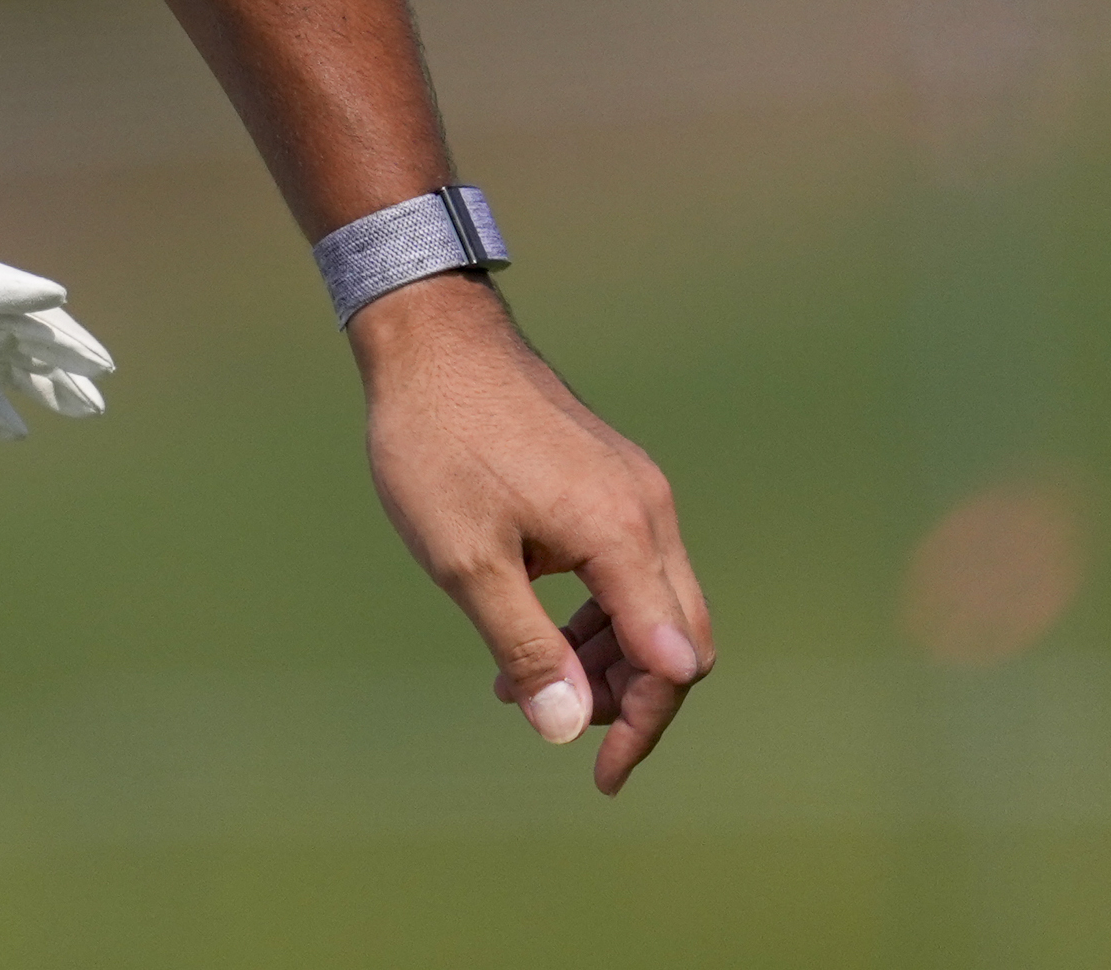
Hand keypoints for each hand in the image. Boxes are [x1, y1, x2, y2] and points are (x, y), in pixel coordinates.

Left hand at [350, 274, 711, 792]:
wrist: (431, 336)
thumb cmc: (437, 442)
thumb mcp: (466, 560)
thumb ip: (526, 646)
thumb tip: (568, 728)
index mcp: (623, 534)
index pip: (671, 660)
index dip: (642, 726)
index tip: (600, 773)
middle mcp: (648, 511)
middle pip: (679, 636)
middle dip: (632, 697)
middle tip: (565, 727)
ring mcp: (634, 489)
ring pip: (654, 603)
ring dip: (607, 656)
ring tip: (525, 685)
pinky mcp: (612, 477)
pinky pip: (629, 566)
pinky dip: (596, 611)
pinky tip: (533, 630)